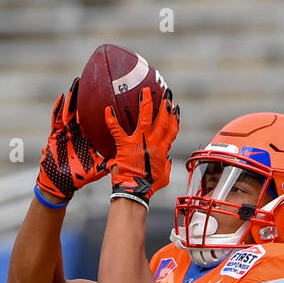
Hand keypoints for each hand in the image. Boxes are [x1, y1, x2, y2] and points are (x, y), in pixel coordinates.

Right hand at [35, 79, 107, 205]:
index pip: (97, 121)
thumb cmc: (77, 178)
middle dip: (88, 96)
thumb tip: (123, 163)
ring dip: (73, 97)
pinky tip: (61, 97)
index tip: (112, 97)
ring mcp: (66, 131)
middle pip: (84, 110)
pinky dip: (58, 109)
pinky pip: (56, 119)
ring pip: (70, 110)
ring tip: (77, 82)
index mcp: (88, 138)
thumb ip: (107, 164)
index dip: (103, 111)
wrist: (60, 184)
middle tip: (96, 79)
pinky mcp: (55, 134)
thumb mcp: (95, 169)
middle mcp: (78, 132)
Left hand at [105, 88, 179, 204]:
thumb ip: (167, 167)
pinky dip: (111, 120)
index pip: (171, 132)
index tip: (176, 109)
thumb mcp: (163, 177)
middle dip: (165, 107)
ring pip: (145, 119)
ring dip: (146, 104)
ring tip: (145, 91)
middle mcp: (153, 144)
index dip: (175, 120)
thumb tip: (168, 162)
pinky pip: (117, 130)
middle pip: (162, 122)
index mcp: (162, 150)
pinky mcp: (125, 146)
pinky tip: (107, 109)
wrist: (136, 192)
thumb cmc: (149, 187)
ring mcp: (139, 143)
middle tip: (167, 95)